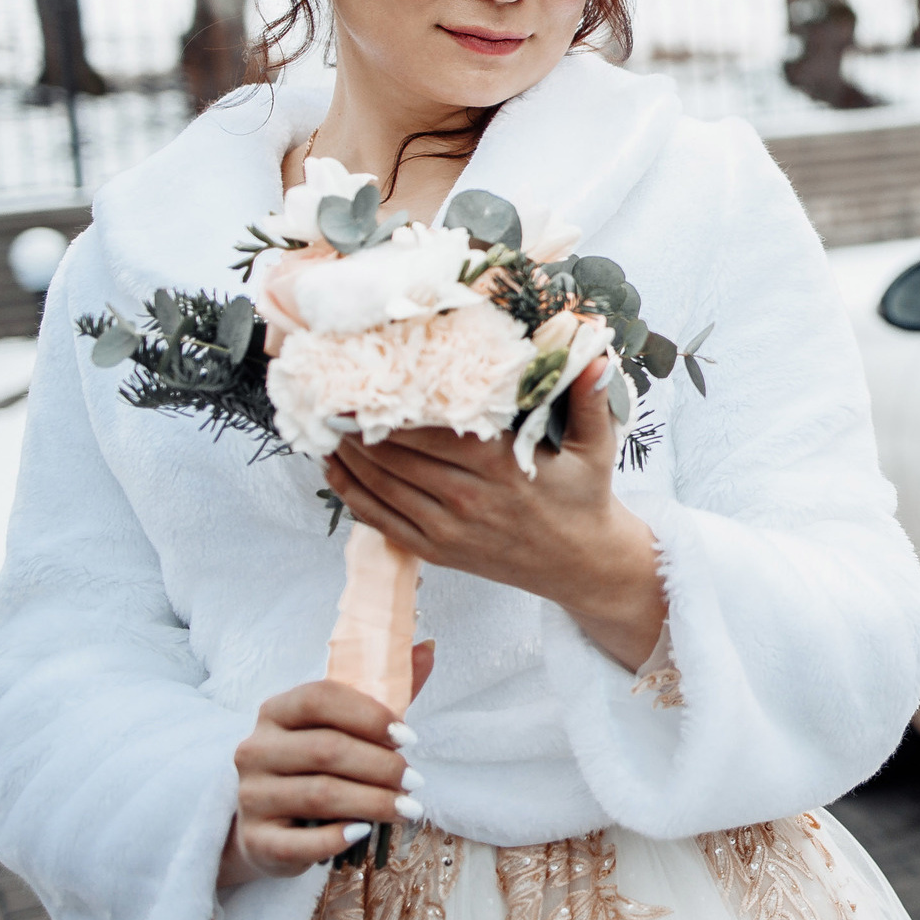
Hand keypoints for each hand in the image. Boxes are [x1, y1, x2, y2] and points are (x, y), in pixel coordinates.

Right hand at [220, 642, 433, 887]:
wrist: (269, 827)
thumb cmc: (317, 766)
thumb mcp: (346, 726)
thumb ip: (386, 689)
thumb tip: (427, 648)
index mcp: (276, 711)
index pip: (320, 697)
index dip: (369, 715)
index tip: (409, 737)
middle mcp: (256, 750)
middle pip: (326, 749)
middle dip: (381, 765)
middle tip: (415, 780)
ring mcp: (251, 796)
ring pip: (320, 795)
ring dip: (373, 802)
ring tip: (407, 807)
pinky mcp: (255, 841)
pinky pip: (299, 842)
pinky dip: (337, 838)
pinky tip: (364, 832)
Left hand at [324, 356, 667, 669]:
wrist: (582, 565)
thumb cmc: (584, 498)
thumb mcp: (596, 447)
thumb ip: (591, 399)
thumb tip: (596, 354)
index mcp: (501, 465)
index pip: (430, 430)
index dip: (391, 406)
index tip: (363, 379)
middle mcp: (468, 496)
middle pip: (396, 453)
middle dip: (358, 424)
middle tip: (329, 393)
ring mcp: (448, 528)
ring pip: (382, 484)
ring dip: (347, 454)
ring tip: (324, 423)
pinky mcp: (436, 551)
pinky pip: (380, 520)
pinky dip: (351, 493)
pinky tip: (333, 468)